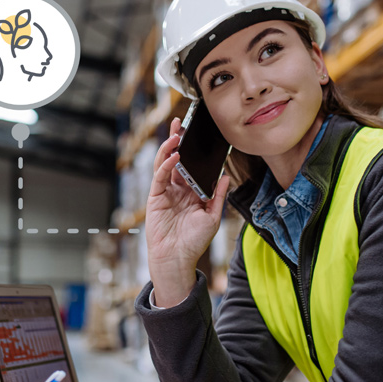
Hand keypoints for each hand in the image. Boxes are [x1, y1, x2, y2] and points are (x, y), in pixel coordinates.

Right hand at [145, 116, 230, 306]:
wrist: (177, 259)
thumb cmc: (194, 242)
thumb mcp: (212, 217)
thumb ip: (218, 196)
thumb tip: (226, 176)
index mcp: (192, 192)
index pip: (193, 165)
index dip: (195, 151)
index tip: (200, 135)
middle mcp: (178, 189)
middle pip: (177, 159)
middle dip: (178, 141)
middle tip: (181, 123)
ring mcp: (166, 191)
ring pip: (165, 163)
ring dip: (170, 147)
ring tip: (176, 134)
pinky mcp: (155, 196)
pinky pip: (160, 176)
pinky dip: (166, 164)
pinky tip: (174, 156)